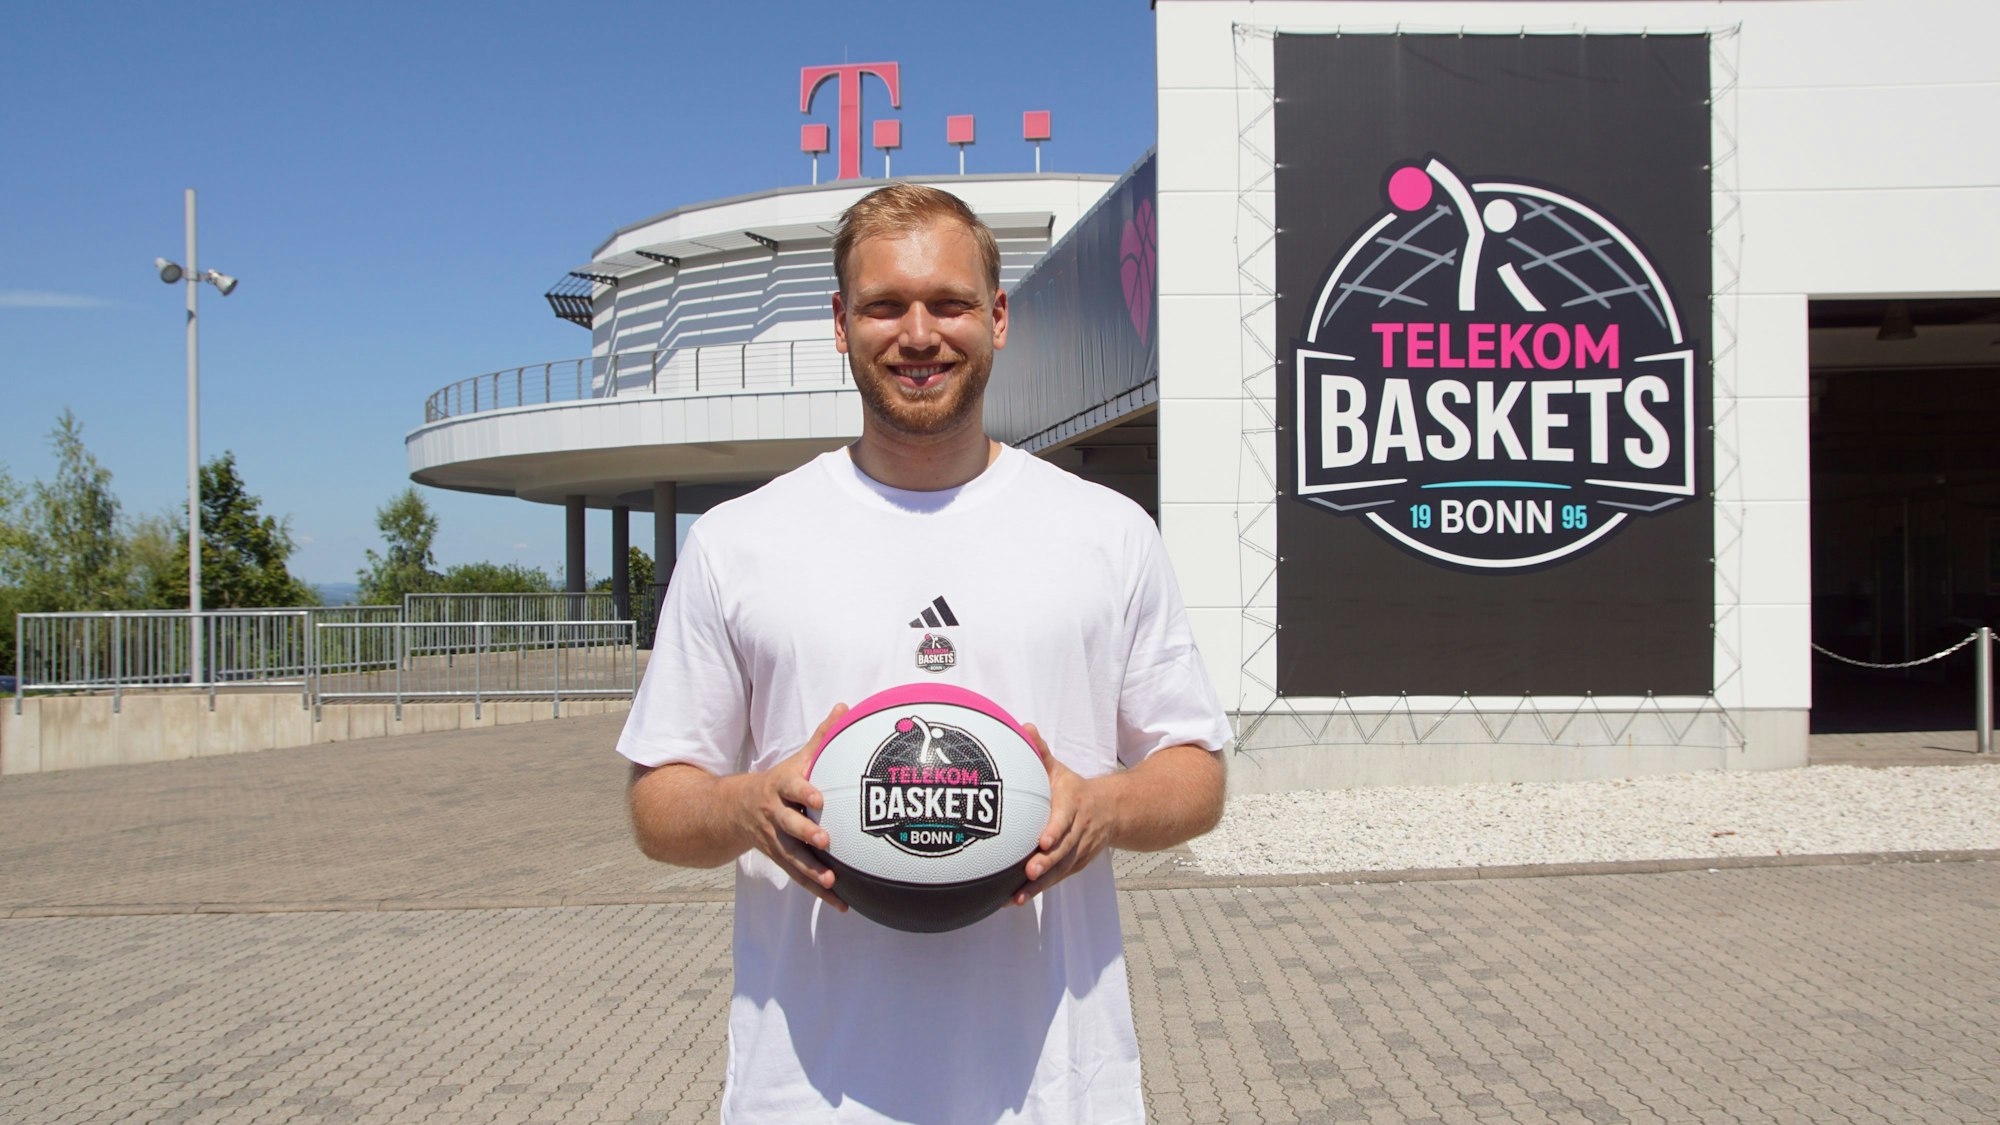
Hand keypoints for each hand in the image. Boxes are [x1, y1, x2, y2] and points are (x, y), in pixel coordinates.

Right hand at [724, 703, 849, 911]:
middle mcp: (774, 815)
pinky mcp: (779, 859)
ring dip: (811, 871)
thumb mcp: (794, 760)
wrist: (731, 811)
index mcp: (780, 788)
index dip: (804, 792)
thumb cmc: (776, 782)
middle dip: (805, 833)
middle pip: (789, 825)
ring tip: (831, 881)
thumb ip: (821, 737)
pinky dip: (819, 891)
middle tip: (825, 840)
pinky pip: (799, 877)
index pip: (792, 788)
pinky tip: (842, 903)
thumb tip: (845, 707)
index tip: (819, 797)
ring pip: (792, 857)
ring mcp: (775, 840)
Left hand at [1012, 723, 1117, 905]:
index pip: (1065, 818)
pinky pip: (1057, 878)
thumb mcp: (1060, 769)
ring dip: (1041, 884)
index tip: (1044, 840)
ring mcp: (1079, 850)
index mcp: (1074, 804)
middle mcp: (1079, 829)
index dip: (1056, 829)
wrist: (1113, 811)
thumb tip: (1024, 727)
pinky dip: (1039, 890)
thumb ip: (1041, 751)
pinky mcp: (1075, 864)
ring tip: (1018, 896)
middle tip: (1028, 872)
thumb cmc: (1075, 790)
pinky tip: (1015, 900)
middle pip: (1064, 849)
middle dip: (1047, 862)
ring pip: (1061, 869)